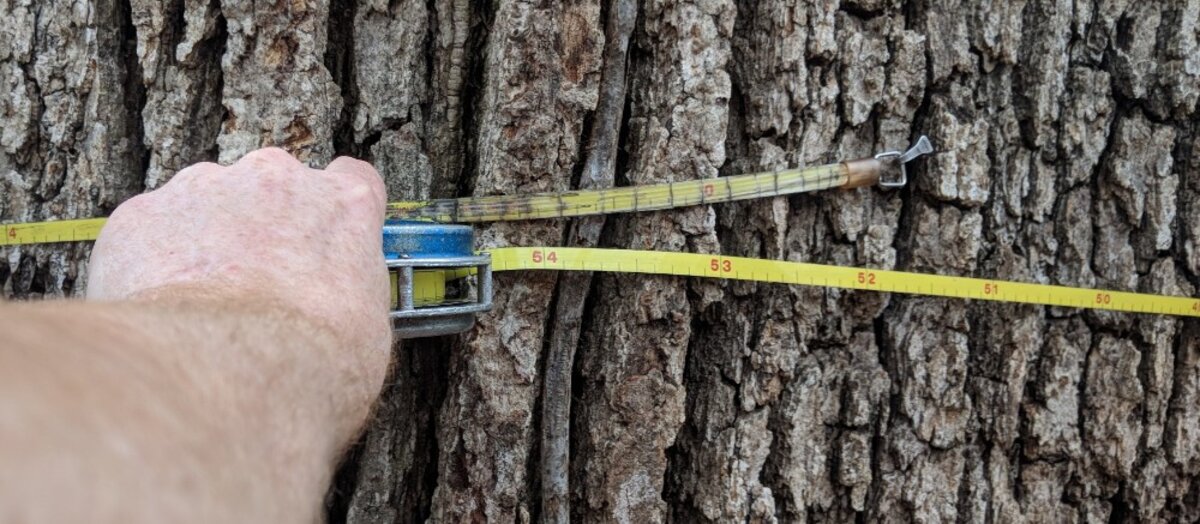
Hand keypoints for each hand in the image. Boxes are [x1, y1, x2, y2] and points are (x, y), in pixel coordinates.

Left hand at [87, 148, 391, 417]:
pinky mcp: (142, 213)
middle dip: (263, 228)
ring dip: (206, 243)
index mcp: (343, 206)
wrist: (222, 375)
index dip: (334, 213)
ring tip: (202, 309)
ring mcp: (204, 189)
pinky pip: (146, 231)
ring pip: (204, 204)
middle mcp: (276, 180)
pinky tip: (161, 312)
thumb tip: (340, 315)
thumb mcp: (369, 335)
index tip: (323, 238)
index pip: (352, 180)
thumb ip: (353, 296)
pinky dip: (151, 265)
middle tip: (256, 289)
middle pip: (271, 188)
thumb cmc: (304, 365)